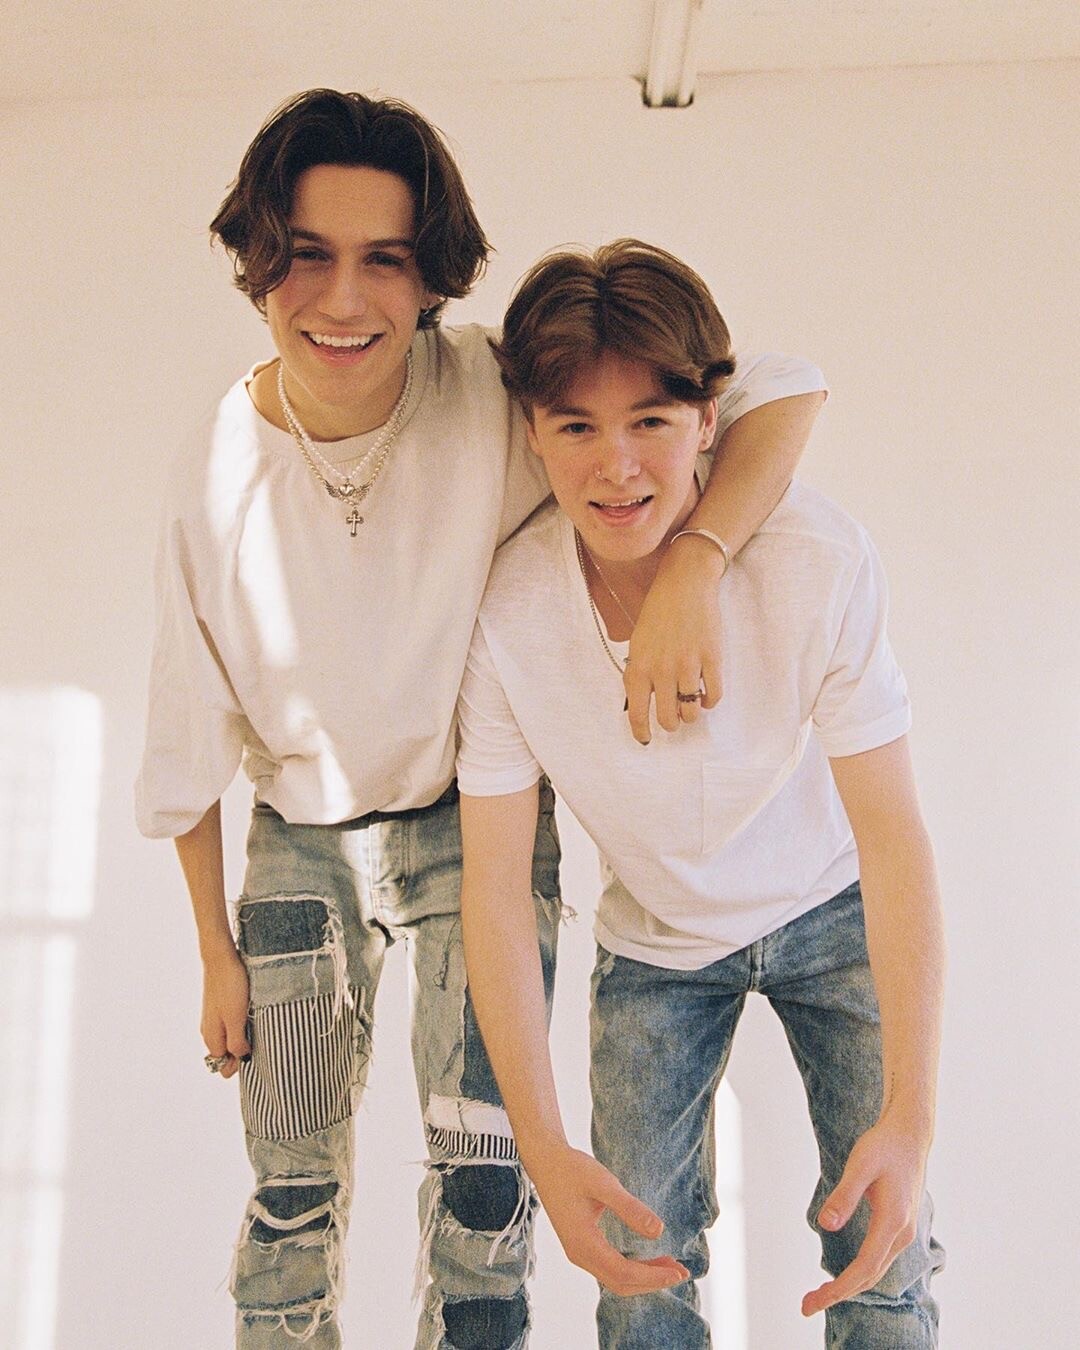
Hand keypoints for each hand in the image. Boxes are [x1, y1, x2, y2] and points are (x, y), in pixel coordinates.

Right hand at [200, 947, 250, 1079]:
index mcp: (211, 1037)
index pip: (222, 1066)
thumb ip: (236, 1042)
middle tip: (258, 1037)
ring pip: (230, 1039)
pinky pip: (231, 1025)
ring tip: (257, 1024)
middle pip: (226, 1054)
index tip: (254, 1051)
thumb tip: (241, 1060)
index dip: (239, 1064)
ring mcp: (214, 1019)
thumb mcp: (235, 1018)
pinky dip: (242, 1025)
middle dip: (242, 1051)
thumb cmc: (230, 987)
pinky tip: (252, 1015)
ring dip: (244, 1037)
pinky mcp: (221, 1008)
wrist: (222, 958)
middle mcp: (209, 1031)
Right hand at [527, 1145, 689, 1295]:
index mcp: (583, 1243)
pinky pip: (610, 1268)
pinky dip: (633, 1269)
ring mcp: (579, 1252)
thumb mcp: (604, 1183)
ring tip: (670, 1266)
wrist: (545, 1161)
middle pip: (621, 1283)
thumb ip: (630, 1208)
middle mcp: (579, 1255)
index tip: (679, 1271)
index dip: (653, 1276)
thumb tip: (659, 1231)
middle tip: (682, 1272)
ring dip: (644, 1277)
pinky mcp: (582, 1246)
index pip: (624, 1273)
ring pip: (615, 1279)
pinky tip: (649, 1259)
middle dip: (653, 1281)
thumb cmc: (572, 1169)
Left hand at [624, 536, 723, 743]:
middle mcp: (661, 670)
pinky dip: (710, 702)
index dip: (641, 731)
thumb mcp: (638, 642)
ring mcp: (688, 665)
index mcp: (638, 666)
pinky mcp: (711, 658)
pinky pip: (713, 695)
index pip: (637, 712)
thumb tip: (643, 703)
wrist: (684, 584)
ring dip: (691, 715)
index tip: (645, 740)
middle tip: (673, 719)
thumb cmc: (658, 613)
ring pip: (691, 712)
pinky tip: (706, 696)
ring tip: (690, 707)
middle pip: (668, 718)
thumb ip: (640, 672)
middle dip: (671, 724)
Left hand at [802, 1115, 928, 1316]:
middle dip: (838, 1294)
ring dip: (848, 1286)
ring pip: (875, 1271)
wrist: (909, 1136)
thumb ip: (844, 1195)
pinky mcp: (898, 1227)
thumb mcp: (860, 1164)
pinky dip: (859, 1274)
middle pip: (869, 1276)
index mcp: (893, 1222)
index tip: (815, 1301)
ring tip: (818, 1295)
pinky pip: (877, 1260)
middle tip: (806, 1306)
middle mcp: (902, 1234)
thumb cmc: (883, 1146)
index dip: (840, 1288)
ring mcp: (902, 1232)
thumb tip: (826, 1225)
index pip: (864, 1267)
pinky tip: (841, 1277)